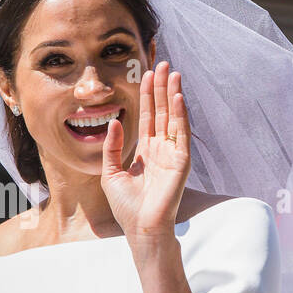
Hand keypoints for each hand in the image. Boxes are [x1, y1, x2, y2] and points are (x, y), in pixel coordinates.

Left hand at [100, 60, 190, 249]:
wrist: (140, 228)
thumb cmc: (126, 207)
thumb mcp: (111, 172)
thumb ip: (112, 147)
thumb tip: (115, 120)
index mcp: (146, 151)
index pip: (148, 117)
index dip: (148, 95)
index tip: (147, 73)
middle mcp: (161, 149)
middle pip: (162, 112)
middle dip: (162, 88)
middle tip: (163, 63)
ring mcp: (172, 154)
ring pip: (173, 118)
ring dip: (173, 95)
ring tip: (173, 73)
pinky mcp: (181, 162)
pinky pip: (181, 134)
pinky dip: (181, 115)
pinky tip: (178, 98)